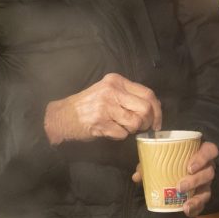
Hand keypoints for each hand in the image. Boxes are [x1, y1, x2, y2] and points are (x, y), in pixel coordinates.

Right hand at [44, 73, 161, 143]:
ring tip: (121, 127)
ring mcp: (106, 106)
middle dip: (146, 122)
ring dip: (131, 130)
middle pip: (145, 109)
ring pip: (135, 122)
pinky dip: (119, 136)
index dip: (157, 110)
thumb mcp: (108, 92)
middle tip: (140, 128)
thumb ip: (128, 96)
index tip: (157, 122)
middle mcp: (112, 91)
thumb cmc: (88, 105)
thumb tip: (153, 109)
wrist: (62, 116)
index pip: (148, 94)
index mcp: (117, 81)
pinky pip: (122, 134)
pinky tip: (109, 131)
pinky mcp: (100, 122)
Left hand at [132, 141, 218, 217]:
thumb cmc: (170, 161)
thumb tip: (137, 176)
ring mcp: (206, 183)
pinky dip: (195, 209)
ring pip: (207, 190)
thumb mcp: (160, 159)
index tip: (189, 167)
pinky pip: (203, 204)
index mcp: (200, 153)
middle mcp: (206, 168)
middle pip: (208, 173)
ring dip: (196, 198)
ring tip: (185, 205)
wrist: (175, 172)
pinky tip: (187, 212)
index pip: (210, 151)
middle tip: (180, 186)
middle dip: (195, 181)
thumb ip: (149, 164)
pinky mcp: (203, 196)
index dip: (203, 158)